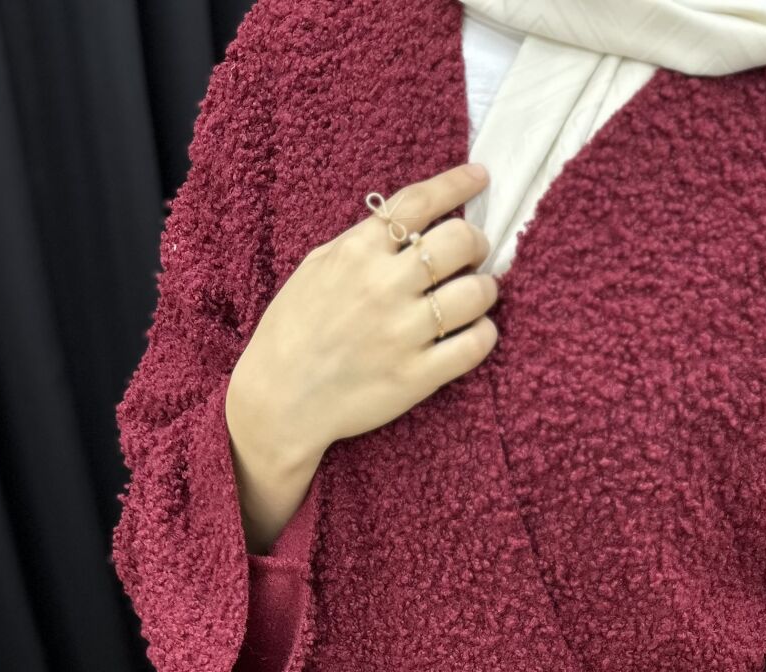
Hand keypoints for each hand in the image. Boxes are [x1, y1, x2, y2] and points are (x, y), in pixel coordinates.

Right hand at [225, 160, 498, 548]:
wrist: (279, 399)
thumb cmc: (294, 331)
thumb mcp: (318, 268)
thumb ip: (362, 243)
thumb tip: (406, 224)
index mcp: (357, 252)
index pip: (419, 202)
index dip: (458, 184)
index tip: (480, 178)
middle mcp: (384, 286)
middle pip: (459, 241)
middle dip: (476, 242)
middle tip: (473, 254)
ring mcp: (403, 332)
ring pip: (477, 292)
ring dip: (485, 289)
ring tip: (474, 296)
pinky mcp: (417, 375)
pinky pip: (475, 344)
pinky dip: (485, 333)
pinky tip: (476, 331)